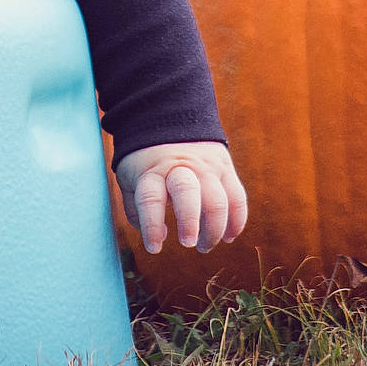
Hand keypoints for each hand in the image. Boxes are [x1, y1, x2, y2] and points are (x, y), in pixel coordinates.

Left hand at [114, 140, 248, 254]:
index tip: (154, 248)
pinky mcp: (224, 166)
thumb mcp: (129, 178)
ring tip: (203, 246)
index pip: (150, 199)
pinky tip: (228, 237)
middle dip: (190, 221)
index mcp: (151, 171)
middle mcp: (179, 167)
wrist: (169, 117)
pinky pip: (237, 196)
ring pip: (218, 199)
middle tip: (188, 243)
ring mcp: (205, 166)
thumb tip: (160, 238)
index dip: (152, 226)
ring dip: (215, 228)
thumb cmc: (146, 160)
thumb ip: (136, 210)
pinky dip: (237, 220)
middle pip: (187, 193)